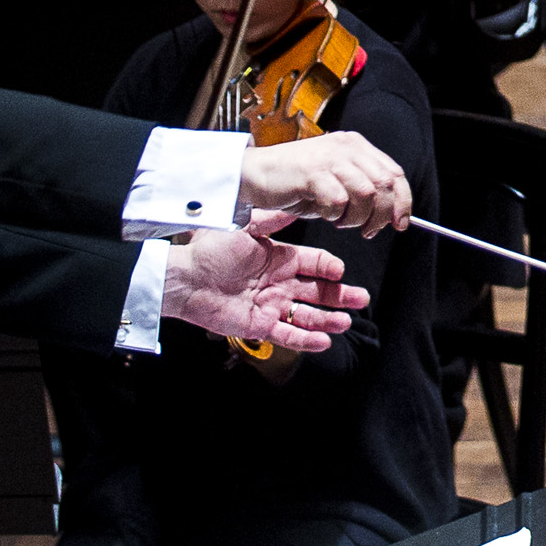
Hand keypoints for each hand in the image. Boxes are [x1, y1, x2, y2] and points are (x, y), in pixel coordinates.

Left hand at [162, 213, 362, 350]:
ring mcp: (270, 306)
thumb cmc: (211, 251)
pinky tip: (323, 341)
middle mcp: (278, 283)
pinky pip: (286, 335)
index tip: (340, 270)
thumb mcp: (246, 229)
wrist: (185, 278)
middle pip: (316, 292)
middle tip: (361, 299)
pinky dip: (305, 340)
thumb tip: (297, 203)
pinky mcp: (258, 326)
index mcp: (279, 258)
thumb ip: (273, 220)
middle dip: (339, 296)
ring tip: (345, 323)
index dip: (328, 268)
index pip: (313, 263)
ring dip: (327, 320)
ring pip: (306, 316)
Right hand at [237, 130, 412, 232]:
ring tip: (339, 221)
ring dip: (356, 217)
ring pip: (366, 194)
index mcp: (356, 146)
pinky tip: (323, 214)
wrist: (254, 173)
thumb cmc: (294, 182)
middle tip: (367, 230)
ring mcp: (330, 158)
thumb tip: (390, 213)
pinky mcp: (312, 172)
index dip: (402, 201)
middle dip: (382, 214)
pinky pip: (338, 201)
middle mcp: (347, 147)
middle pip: (386, 184)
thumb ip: (361, 189)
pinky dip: (334, 215)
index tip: (400, 223)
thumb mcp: (335, 180)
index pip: (394, 173)